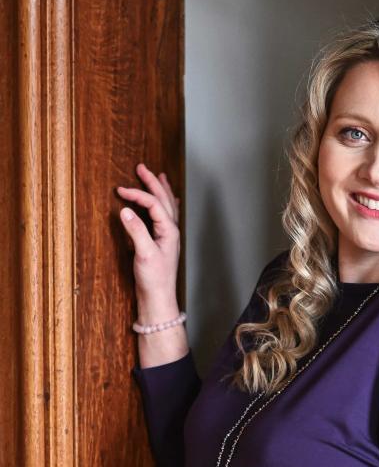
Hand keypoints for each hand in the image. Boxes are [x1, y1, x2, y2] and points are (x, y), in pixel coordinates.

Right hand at [115, 162, 180, 301]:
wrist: (159, 299)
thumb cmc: (154, 280)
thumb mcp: (143, 254)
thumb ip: (136, 231)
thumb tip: (125, 210)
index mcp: (169, 231)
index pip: (152, 204)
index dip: (136, 194)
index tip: (119, 190)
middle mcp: (171, 231)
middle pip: (163, 200)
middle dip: (153, 182)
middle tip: (142, 167)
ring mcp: (168, 236)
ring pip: (167, 206)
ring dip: (161, 190)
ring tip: (159, 177)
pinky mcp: (163, 243)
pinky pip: (166, 217)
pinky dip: (164, 205)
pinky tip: (167, 204)